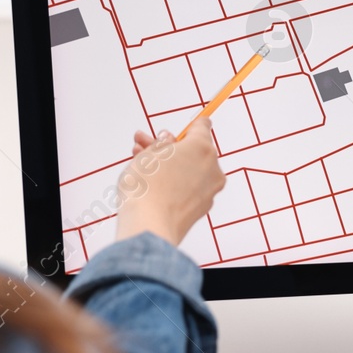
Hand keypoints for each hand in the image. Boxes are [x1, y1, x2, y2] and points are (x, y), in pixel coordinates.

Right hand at [113, 125, 225, 246]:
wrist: (150, 226)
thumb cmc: (147, 187)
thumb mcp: (148, 155)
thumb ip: (161, 144)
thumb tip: (169, 140)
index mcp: (201, 147)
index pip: (202, 127)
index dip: (190, 126)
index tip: (187, 126)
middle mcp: (212, 168)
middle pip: (192, 151)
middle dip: (167, 147)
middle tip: (143, 143)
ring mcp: (210, 190)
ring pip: (189, 170)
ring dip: (169, 165)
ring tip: (139, 161)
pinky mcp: (203, 208)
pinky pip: (190, 188)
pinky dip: (176, 183)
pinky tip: (154, 184)